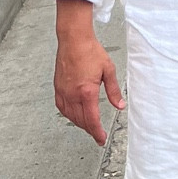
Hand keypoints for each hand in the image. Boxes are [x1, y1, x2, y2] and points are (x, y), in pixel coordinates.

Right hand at [54, 8, 124, 144]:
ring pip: (70, 116)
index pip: (92, 120)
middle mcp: (73, 94)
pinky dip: (68, 114)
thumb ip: (114, 91)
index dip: (97, 133)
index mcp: (87, 91)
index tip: (101, 139)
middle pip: (81, 121)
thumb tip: (119, 105)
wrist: (74, 39)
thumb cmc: (90, 51)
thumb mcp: (109, 70)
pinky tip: (73, 114)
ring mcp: (63, 91)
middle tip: (97, 134)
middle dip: (90, 130)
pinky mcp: (57, 87)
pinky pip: (61, 107)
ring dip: (79, 124)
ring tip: (88, 126)